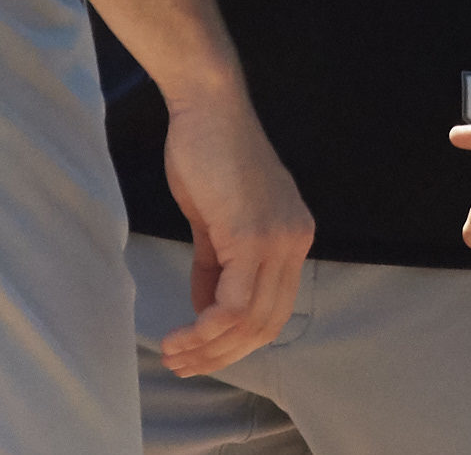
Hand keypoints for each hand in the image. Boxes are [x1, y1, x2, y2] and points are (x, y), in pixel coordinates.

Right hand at [158, 84, 312, 377]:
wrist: (206, 107)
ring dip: (209, 347)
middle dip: (223, 353)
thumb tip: (205, 309)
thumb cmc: (206, 153)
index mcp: (293, 236)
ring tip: (174, 354)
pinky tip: (180, 332)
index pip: (274, 308)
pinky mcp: (252, 236)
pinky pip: (233, 302)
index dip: (238, 340)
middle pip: (267, 323)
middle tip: (183, 364)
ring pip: (251, 320)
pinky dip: (206, 327)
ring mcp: (278, 239)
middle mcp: (296, 241)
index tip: (200, 352)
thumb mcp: (214, 220)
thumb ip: (216, 265)